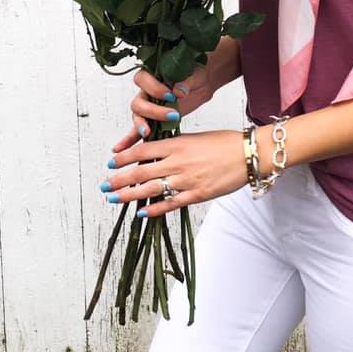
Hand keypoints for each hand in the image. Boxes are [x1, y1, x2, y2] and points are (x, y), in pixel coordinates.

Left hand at [104, 129, 247, 217]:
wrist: (248, 154)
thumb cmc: (224, 143)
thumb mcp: (195, 138)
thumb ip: (174, 146)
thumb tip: (154, 153)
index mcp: (177, 144)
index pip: (143, 150)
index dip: (124, 157)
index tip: (111, 162)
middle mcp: (178, 162)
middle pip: (140, 171)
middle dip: (119, 179)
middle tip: (104, 184)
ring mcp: (186, 180)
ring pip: (151, 189)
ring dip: (129, 195)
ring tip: (114, 198)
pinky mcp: (196, 195)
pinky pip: (170, 204)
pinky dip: (154, 209)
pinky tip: (142, 213)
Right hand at [117, 63, 212, 148]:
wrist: (200, 84)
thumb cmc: (195, 74)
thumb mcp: (195, 74)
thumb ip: (186, 82)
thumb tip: (179, 91)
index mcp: (152, 75)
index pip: (142, 79)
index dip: (154, 88)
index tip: (171, 96)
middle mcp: (146, 91)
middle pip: (138, 102)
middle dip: (153, 111)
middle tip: (172, 115)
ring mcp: (147, 106)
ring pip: (137, 116)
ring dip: (141, 125)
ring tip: (147, 133)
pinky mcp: (152, 120)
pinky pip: (136, 131)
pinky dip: (128, 140)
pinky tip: (120, 149)